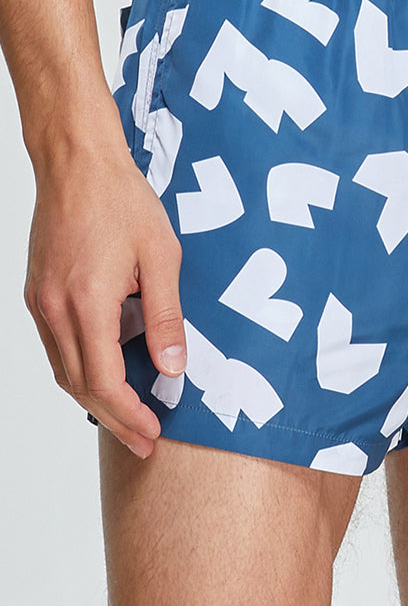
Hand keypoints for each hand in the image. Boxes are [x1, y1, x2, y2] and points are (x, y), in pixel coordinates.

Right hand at [23, 141, 186, 457]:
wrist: (77, 163)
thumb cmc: (122, 200)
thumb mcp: (161, 256)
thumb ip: (166, 315)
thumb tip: (172, 365)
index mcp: (87, 301)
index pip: (103, 380)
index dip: (129, 413)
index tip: (153, 432)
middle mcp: (55, 308)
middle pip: (80, 385)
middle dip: (114, 418)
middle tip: (144, 442)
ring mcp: (40, 302)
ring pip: (63, 370)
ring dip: (95, 398)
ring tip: (129, 416)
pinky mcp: (37, 292)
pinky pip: (57, 347)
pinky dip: (80, 369)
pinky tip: (105, 374)